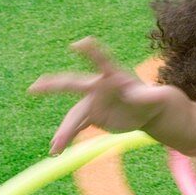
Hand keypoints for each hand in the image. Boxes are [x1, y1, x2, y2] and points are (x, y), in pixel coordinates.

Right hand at [29, 37, 167, 153]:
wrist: (147, 110)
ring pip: (74, 115)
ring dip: (64, 131)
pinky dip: (67, 137)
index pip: (102, 61)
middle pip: (73, 85)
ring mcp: (93, 103)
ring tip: (55, 148)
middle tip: (35, 87)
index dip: (91, 52)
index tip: (78, 45)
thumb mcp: (160, 98)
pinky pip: (77, 126)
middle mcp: (98, 88)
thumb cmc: (154, 100)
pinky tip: (56, 150)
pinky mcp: (93, 116)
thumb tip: (158, 96)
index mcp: (114, 77)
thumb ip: (155, 96)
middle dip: (54, 86)